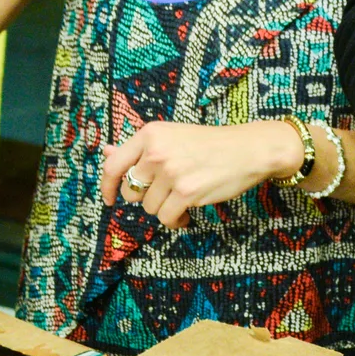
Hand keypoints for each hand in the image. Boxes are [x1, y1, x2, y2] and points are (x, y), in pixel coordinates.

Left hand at [102, 119, 301, 229]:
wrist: (249, 149)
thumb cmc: (210, 144)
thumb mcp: (172, 137)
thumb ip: (139, 148)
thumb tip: (105, 152)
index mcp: (150, 134)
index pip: (113, 166)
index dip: (107, 186)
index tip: (110, 199)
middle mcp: (157, 152)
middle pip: (132, 191)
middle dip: (147, 197)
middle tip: (168, 190)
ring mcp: (171, 172)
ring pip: (150, 208)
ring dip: (165, 208)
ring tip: (184, 198)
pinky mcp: (187, 192)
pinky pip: (167, 218)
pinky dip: (176, 221)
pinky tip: (188, 215)